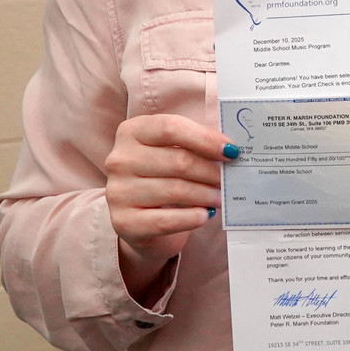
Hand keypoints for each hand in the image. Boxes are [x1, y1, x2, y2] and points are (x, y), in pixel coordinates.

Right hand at [105, 114, 236, 296]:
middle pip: (177, 160)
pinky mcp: (123, 222)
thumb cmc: (162, 176)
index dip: (205, 139)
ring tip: (222, 197)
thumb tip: (231, 148)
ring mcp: (118, 192)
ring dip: (206, 194)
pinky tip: (205, 215)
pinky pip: (165, 220)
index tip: (231, 150)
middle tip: (230, 179)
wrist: (140, 219)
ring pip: (175, 190)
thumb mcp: (173, 150)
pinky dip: (191, 217)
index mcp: (131, 131)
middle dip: (210, 171)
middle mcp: (119, 159)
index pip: (171, 128)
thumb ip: (197, 142)